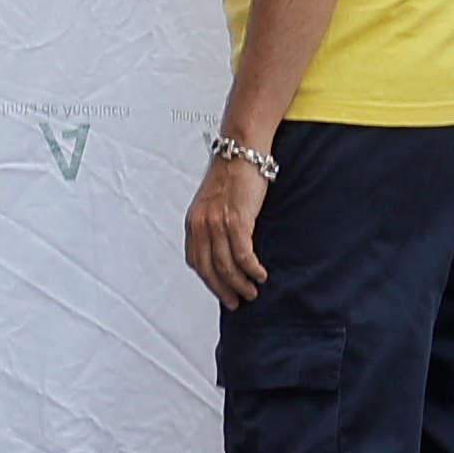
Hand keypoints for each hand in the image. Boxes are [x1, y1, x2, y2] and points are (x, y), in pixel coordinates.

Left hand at [185, 150, 271, 308]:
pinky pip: (242, 255)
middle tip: (236, 302)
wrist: (242, 150)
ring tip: (252, 292)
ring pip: (225, 266)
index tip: (221, 290)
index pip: (196, 260)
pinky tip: (260, 275)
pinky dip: (251, 269)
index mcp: (193, 221)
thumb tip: (225, 247)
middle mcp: (201, 225)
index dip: (209, 280)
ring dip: (239, 284)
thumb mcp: (214, 201)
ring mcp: (217, 223)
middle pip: (208, 269)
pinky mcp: (236, 220)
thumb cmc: (233, 173)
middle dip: (222, 289)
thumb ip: (214, 223)